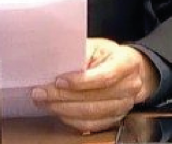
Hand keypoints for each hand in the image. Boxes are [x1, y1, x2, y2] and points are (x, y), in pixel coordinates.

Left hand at [31, 37, 158, 133]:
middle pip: (94, 97)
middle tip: (40, 92)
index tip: (58, 80)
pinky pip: (91, 125)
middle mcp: (129, 87)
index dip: (80, 81)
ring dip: (63, 109)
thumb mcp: (97, 46)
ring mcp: (124, 105)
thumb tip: (55, 63)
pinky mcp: (115, 119)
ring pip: (90, 114)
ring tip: (44, 102)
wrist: (130, 71)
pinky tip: (57, 110)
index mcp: (127, 63)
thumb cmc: (109, 55)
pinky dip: (70, 119)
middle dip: (62, 96)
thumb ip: (80, 52)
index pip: (105, 76)